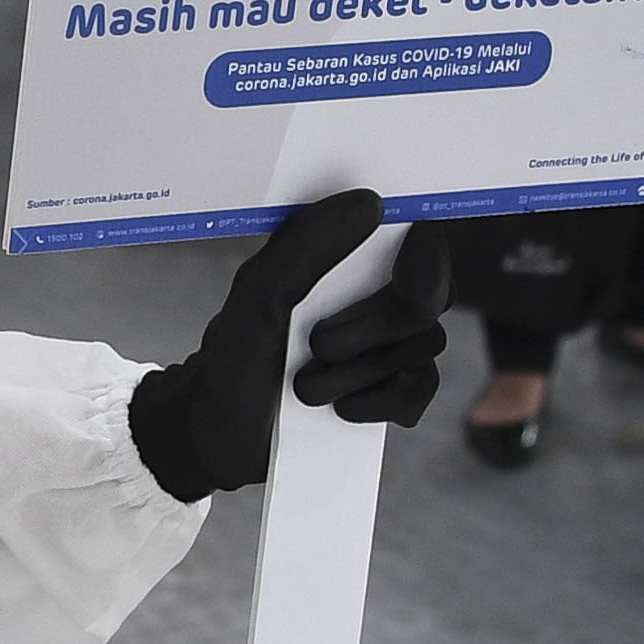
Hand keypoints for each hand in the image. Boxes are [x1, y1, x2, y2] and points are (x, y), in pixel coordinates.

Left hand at [125, 191, 453, 500]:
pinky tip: (339, 409)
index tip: (402, 278)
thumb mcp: (259, 299)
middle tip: (316, 347)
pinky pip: (418, 392)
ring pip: (420, 349)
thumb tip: (368, 203)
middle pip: (423, 301)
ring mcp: (388, 349)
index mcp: (343, 262)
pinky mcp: (392, 395)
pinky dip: (379, 404)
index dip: (424, 254)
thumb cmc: (233, 361)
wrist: (218, 441)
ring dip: (357, 373)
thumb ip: (305, 247)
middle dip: (369, 331)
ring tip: (306, 386)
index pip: (417, 239)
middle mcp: (374, 299)